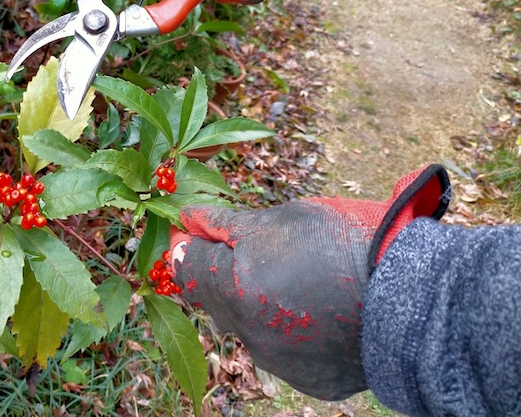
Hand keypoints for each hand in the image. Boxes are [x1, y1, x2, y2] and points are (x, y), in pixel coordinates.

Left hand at [169, 165, 449, 399]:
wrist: (413, 297)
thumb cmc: (345, 245)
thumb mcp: (282, 219)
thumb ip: (227, 224)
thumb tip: (187, 220)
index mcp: (236, 287)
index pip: (188, 268)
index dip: (187, 247)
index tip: (193, 233)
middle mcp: (249, 331)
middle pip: (215, 299)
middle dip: (223, 273)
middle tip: (251, 250)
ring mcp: (279, 360)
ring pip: (249, 326)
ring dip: (257, 302)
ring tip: (296, 279)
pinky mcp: (308, 379)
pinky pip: (284, 350)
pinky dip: (289, 329)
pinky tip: (317, 310)